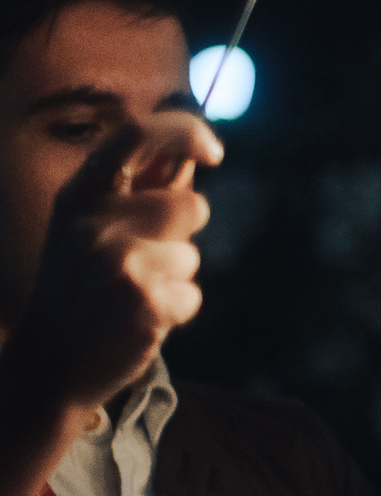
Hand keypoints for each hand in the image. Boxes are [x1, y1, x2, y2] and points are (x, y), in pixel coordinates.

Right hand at [0, 112, 220, 419]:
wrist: (51, 363)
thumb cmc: (83, 292)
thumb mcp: (90, 233)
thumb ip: (136, 197)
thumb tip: (189, 160)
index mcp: (78, 196)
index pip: (136, 135)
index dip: (183, 132)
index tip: (214, 152)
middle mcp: (93, 222)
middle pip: (190, 205)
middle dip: (184, 234)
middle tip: (143, 264)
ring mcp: (118, 261)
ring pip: (192, 256)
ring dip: (177, 278)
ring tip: (133, 296)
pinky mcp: (144, 300)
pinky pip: (193, 295)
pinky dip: (178, 311)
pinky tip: (139, 322)